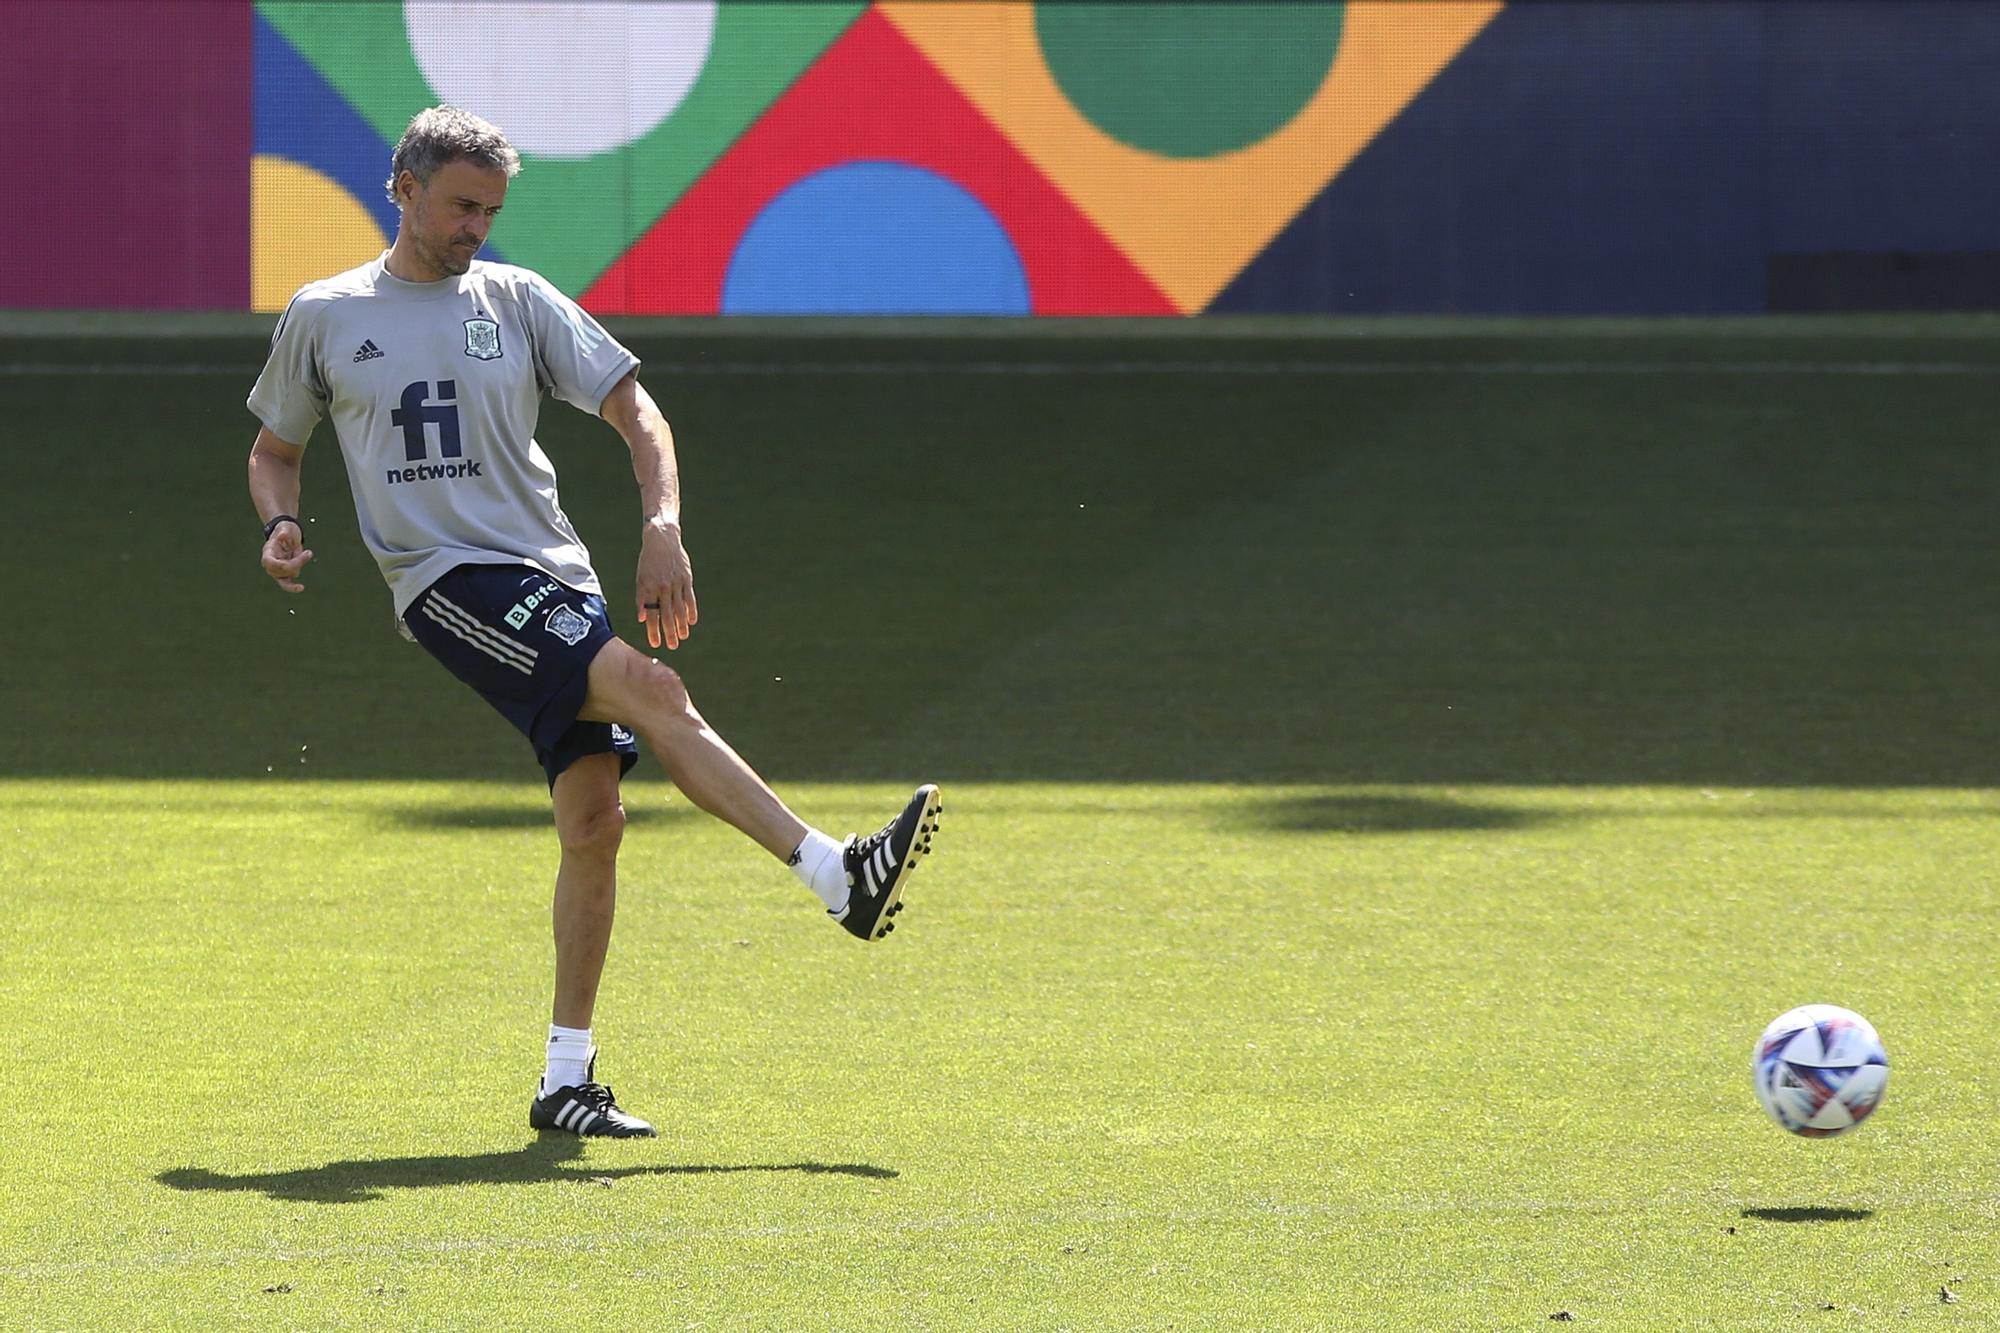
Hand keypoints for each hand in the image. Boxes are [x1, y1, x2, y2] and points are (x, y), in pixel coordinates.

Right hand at [260, 520, 313, 592]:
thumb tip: (283, 535)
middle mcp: (271, 563)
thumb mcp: (285, 527)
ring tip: (307, 553)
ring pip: (288, 575)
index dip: (278, 565)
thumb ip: (284, 531)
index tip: (289, 564)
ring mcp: (277, 570)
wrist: (288, 534)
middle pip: (281, 570)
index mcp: (268, 551)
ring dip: (299, 565)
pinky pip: (288, 583)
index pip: (269, 562)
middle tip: (308, 552)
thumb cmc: (285, 529)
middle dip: (296, 563)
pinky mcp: (285, 574)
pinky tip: (301, 588)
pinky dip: (294, 586)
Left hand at [636, 520, 696, 649]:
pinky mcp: (686, 578)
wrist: (662, 539)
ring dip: (681, 624)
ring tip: (683, 637)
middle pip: (666, 614)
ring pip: (679, 608)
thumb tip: (642, 618)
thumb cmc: (648, 561)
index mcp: (648, 587)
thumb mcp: (640, 578)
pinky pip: (690, 598)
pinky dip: (691, 610)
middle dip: (669, 632)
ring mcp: (676, 583)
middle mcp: (662, 587)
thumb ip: (641, 598)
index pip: (651, 614)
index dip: (653, 630)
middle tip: (672, 646)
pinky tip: (692, 621)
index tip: (655, 644)